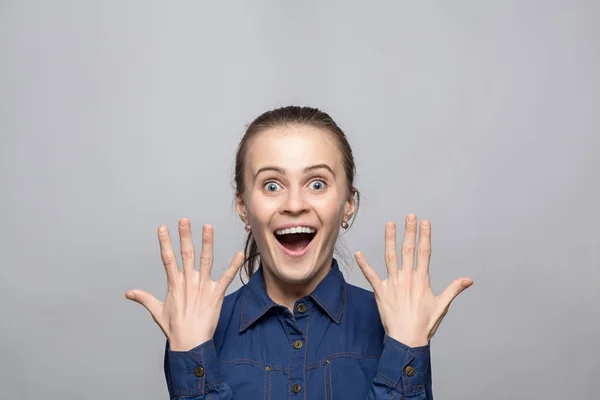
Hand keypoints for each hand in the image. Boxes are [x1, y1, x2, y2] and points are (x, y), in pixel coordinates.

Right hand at [125, 218, 243, 350]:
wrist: (189, 344)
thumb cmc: (174, 328)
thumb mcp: (157, 311)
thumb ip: (144, 298)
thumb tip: (129, 293)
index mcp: (174, 284)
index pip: (167, 258)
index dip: (165, 242)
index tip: (162, 227)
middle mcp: (188, 282)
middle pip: (186, 254)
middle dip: (185, 236)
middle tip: (184, 220)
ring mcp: (202, 287)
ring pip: (206, 260)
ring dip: (207, 243)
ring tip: (208, 227)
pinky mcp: (216, 295)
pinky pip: (227, 278)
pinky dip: (233, 266)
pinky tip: (239, 254)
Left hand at [354, 214, 472, 346]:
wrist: (408, 339)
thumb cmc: (425, 324)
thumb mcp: (442, 306)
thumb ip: (454, 289)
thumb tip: (468, 280)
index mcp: (422, 280)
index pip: (424, 252)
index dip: (425, 236)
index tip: (425, 222)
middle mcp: (407, 278)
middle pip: (408, 250)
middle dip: (409, 232)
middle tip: (410, 216)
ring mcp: (393, 284)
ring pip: (391, 257)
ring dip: (390, 240)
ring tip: (389, 225)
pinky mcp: (381, 292)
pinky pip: (371, 276)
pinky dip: (364, 264)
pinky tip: (359, 253)